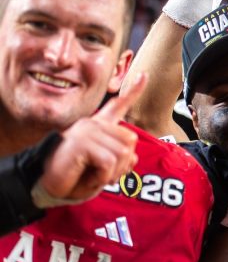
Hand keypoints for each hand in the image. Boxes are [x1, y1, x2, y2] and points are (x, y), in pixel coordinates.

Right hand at [36, 73, 146, 205]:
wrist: (49, 187)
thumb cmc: (76, 178)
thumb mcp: (104, 169)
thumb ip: (121, 159)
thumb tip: (133, 156)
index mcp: (99, 127)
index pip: (118, 105)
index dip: (134, 91)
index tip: (144, 74)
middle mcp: (93, 124)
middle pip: (130, 141)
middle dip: (122, 164)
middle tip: (101, 172)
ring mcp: (85, 131)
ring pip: (122, 154)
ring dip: (112, 173)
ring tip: (93, 174)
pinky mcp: (80, 142)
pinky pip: (109, 162)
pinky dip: (103, 176)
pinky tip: (88, 176)